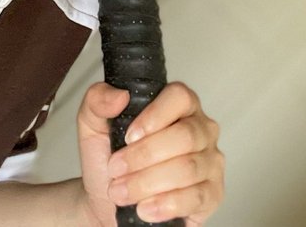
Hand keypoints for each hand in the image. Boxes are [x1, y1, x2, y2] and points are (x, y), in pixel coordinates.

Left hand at [76, 81, 224, 225]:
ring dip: (148, 183)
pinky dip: (166, 205)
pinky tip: (145, 208)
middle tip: (117, 170)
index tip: (129, 136)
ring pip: (188, 168)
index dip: (154, 116)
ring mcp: (210, 162)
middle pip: (185, 136)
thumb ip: (97, 100)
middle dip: (144, 156)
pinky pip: (196, 198)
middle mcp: (201, 129)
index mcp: (178, 106)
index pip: (179, 97)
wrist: (108, 203)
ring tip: (121, 192)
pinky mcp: (213, 194)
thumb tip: (118, 96)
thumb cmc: (110, 162)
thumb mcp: (93, 126)